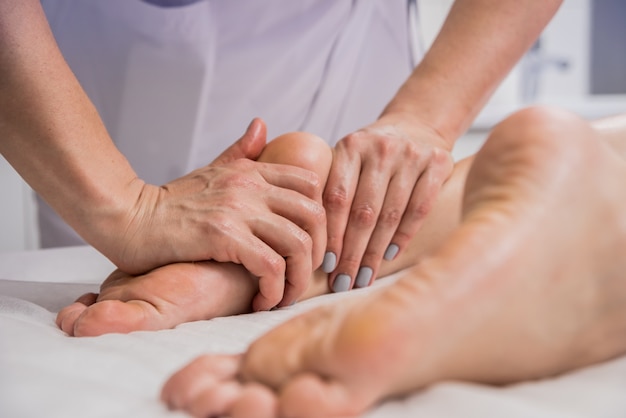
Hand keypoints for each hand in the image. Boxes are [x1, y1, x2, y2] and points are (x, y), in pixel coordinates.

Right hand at [114, 119, 325, 310]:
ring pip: (298, 244)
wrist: (125, 216)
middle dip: (318, 252)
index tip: (309, 247)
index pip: (311, 183)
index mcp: (251, 170)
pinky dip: (274, 290)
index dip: (320, 218)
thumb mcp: (210, 170)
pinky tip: (261, 301)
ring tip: (283, 297)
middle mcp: (250, 185)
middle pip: (315, 215)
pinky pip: (270, 266)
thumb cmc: (168, 202)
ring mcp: (237, 209)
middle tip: (303, 276)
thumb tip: (262, 125)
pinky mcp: (222, 236)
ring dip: (299, 279)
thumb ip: (240, 152)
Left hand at [323, 115, 453, 291]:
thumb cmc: (373, 153)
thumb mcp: (348, 156)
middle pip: (364, 211)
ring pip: (391, 215)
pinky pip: (419, 209)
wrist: (417, 124)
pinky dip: (403, 236)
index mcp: (352, 146)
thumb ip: (331, 186)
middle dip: (352, 253)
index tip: (325, 265)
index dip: (331, 234)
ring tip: (363, 278)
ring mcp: (412, 155)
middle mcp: (382, 148)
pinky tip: (389, 257)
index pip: (337, 197)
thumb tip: (307, 239)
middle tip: (342, 283)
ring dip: (375, 253)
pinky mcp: (439, 163)